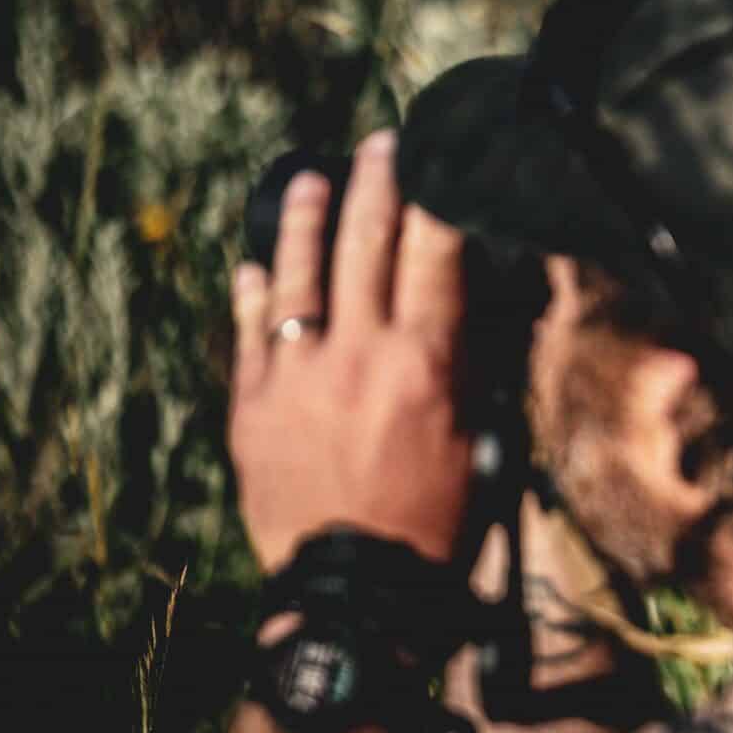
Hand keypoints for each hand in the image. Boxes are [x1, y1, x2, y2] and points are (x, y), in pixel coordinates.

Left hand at [229, 130, 473, 571]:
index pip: (435, 253)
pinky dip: (254, 290)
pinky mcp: (251, 406)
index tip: (441, 154)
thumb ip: (476, 366)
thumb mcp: (482, 440)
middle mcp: (357, 354)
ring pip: (298, 273)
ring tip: (312, 176)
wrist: (355, 591)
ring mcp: (295, 375)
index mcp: (425, 362)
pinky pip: (250, 331)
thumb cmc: (439, 521)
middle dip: (377, 183)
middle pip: (365, 245)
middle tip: (383, 142)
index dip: (439, 195)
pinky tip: (257, 262)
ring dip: (306, 217)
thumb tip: (480, 305)